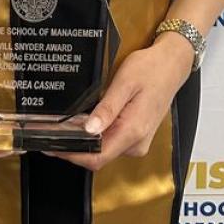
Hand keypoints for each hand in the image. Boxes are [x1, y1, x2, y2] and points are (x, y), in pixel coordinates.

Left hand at [43, 35, 193, 170]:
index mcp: (133, 131)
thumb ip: (107, 108)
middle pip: (99, 157)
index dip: (72, 156)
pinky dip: (96, 138)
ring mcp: (138, 142)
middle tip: (51, 133)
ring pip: (104, 151)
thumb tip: (89, 130)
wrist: (172, 65)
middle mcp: (136, 143)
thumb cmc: (150, 69)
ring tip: (63, 128)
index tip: (52, 146)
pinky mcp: (137, 137)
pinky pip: (112, 143)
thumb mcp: (125, 82)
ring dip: (84, 144)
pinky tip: (85, 125)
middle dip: (74, 149)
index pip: (97, 157)